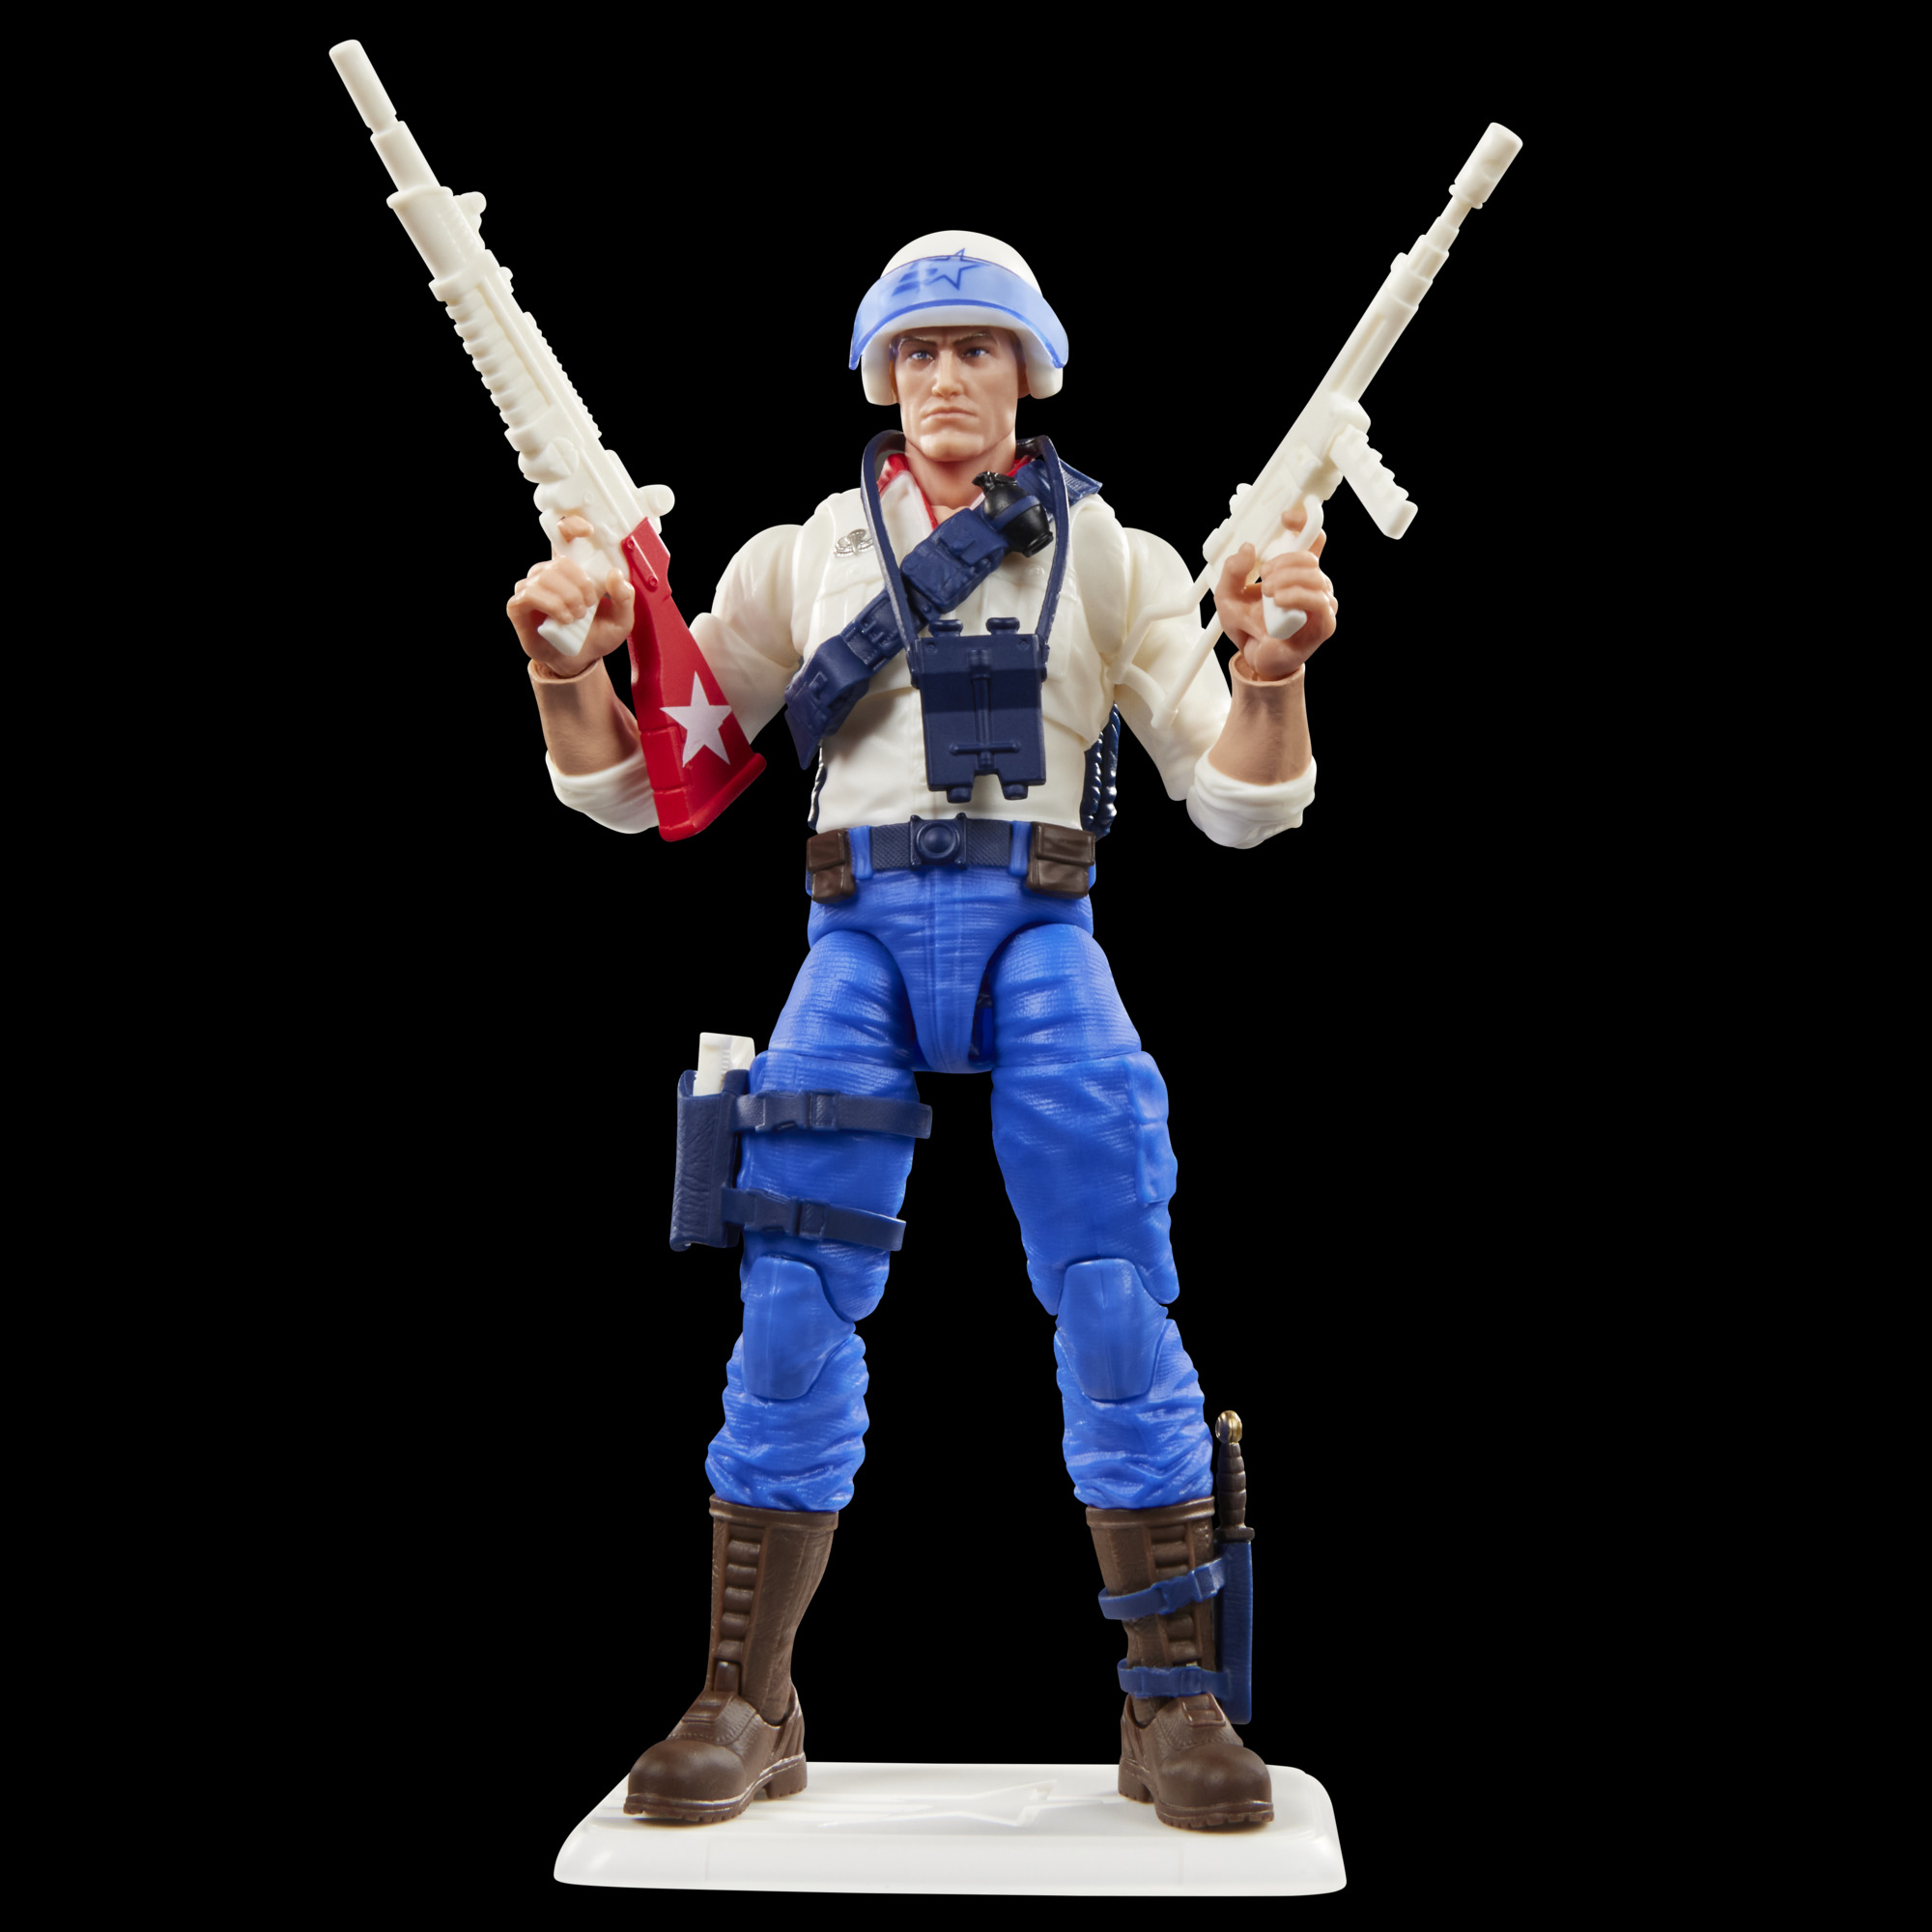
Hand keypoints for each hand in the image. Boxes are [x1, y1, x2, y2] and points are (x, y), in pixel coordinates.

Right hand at [506, 515, 636, 677]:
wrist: (577, 661)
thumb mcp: (621, 621)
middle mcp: (548, 573)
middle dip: (580, 585)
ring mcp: (530, 587)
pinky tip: (564, 619)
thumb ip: (625, 598)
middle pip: (560, 562)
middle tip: (589, 605)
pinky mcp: (518, 605)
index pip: (563, 534)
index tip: (587, 530)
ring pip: (545, 577)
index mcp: (572, 569)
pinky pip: (530, 594)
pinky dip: (552, 605)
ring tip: (578, 617)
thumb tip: (615, 575)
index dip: (572, 525)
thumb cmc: (595, 636)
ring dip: (568, 598)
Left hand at [1211, 506, 1337, 680]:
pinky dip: (1297, 597)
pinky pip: (1319, 601)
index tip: (1285, 518)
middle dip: (1283, 561)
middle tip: (1263, 576)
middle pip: (1309, 556)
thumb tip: (1246, 550)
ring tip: (1268, 593)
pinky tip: (1280, 601)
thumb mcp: (1227, 597)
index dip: (1303, 520)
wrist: (1256, 659)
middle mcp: (1311, 583)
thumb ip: (1231, 572)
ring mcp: (1320, 602)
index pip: (1311, 537)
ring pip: (1314, 575)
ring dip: (1286, 579)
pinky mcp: (1324, 623)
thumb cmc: (1249, 627)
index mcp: (1294, 571)